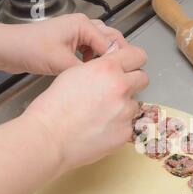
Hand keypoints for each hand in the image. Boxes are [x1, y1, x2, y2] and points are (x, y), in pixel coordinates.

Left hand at [1, 13, 126, 74]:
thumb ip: (88, 70)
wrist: (8, 49)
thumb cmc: (31, 50)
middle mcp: (83, 25)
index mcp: (83, 25)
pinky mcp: (71, 41)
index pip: (112, 44)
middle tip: (120, 76)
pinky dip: (94, 58)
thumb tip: (107, 80)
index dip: (118, 62)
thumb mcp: (63, 64)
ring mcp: (77, 32)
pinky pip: (91, 48)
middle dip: (117, 56)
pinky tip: (90, 69)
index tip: (122, 78)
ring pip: (102, 43)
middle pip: (112, 39)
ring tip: (107, 74)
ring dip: (106, 57)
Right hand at [23, 44, 148, 173]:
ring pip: (135, 104)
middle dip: (133, 82)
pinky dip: (118, 126)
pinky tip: (100, 128)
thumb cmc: (54, 108)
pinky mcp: (125, 132)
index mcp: (107, 69)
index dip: (134, 60)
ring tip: (102, 114)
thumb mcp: (74, 73)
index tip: (132, 65)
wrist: (50, 138)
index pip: (137, 55)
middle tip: (118, 90)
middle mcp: (120, 88)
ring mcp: (125, 112)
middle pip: (143, 78)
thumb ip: (100, 68)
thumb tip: (113, 69)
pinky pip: (128, 125)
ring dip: (124, 106)